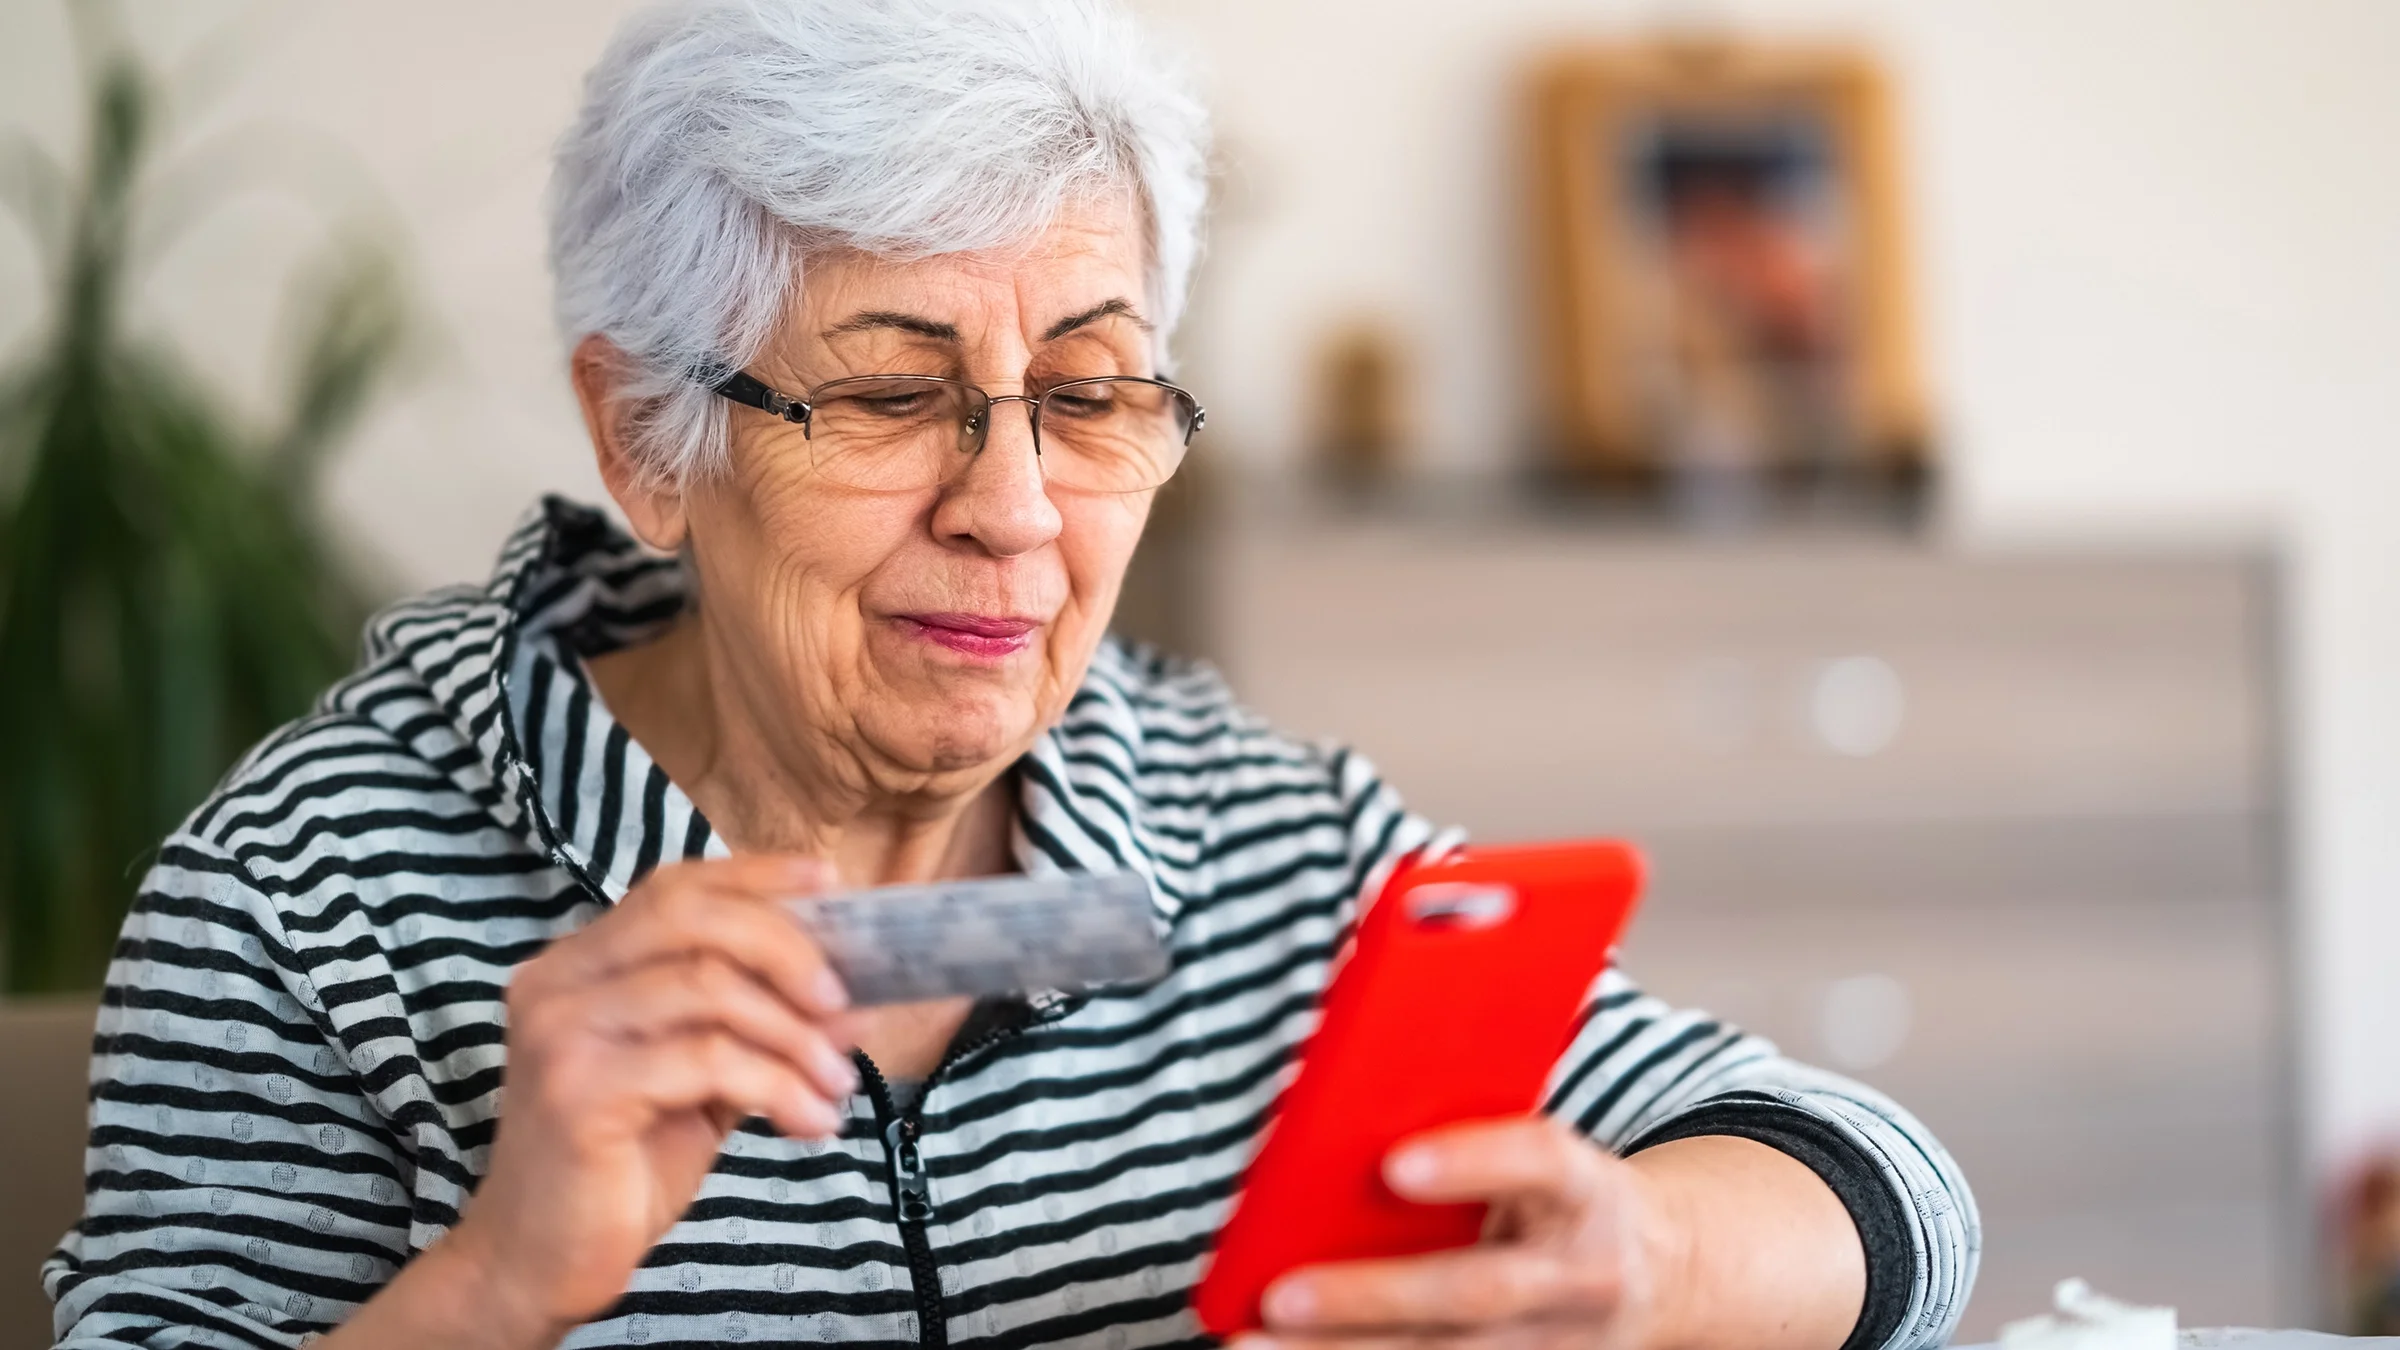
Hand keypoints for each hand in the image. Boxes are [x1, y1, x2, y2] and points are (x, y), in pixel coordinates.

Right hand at [438, 855, 859, 1345]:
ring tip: (835, 1086)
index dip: (756, 877)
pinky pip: (706, 1060)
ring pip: (708, 987)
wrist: (538, 1261)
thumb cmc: (620, 1165)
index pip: (673, 887)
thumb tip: (848, 1001)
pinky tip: (807, 1122)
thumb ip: (757, 1029)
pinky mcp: (579, 1090)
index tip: (829, 882)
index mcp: (581, 964)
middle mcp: (559, 982)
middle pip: (690, 917)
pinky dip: (776, 1085)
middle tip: (842, 1003)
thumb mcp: (701, 1082)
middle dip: (785, 949)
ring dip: (795, 1035)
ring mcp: (562, 1032)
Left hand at [1240, 1116, 1673, 1349]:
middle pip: (1475, 1290)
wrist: (1668, 1270)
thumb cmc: (1566, 1192)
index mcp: (1585, 1189)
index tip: (1394, 1165)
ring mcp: (1554, 1344)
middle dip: (1373, 1296)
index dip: (1472, 1161)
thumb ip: (1474, 1127)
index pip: (1538, 1161)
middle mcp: (1577, 1276)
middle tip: (1281, 1294)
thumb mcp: (1544, 1152)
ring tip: (1251, 1344)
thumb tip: (1349, 1099)